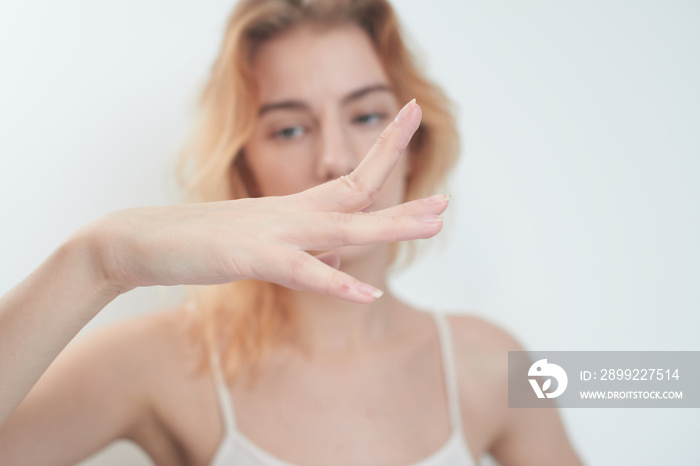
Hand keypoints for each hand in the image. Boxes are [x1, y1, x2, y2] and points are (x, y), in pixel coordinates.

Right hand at [85, 100, 446, 302]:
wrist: (140, 240)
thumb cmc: (200, 244)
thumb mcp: (260, 250)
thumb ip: (303, 255)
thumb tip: (338, 265)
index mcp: (292, 210)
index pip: (350, 183)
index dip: (383, 158)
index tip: (411, 127)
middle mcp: (289, 214)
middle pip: (357, 200)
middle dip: (403, 202)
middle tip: (447, 202)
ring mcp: (271, 232)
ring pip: (342, 229)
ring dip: (389, 228)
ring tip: (434, 222)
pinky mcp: (248, 256)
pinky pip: (299, 270)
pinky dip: (333, 283)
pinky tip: (365, 292)